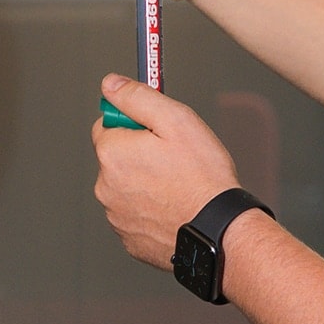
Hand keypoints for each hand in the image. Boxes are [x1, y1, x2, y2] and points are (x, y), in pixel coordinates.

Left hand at [91, 75, 243, 269]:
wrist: (218, 231)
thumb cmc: (202, 177)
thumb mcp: (176, 120)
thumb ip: (138, 97)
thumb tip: (110, 84)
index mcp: (112, 153)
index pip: (108, 122)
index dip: (135, 121)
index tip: (157, 129)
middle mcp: (105, 186)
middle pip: (117, 156)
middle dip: (139, 152)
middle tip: (174, 158)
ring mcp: (116, 216)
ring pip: (126, 186)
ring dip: (145, 182)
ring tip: (178, 185)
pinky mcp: (129, 239)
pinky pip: (135, 213)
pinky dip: (151, 209)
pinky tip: (174, 207)